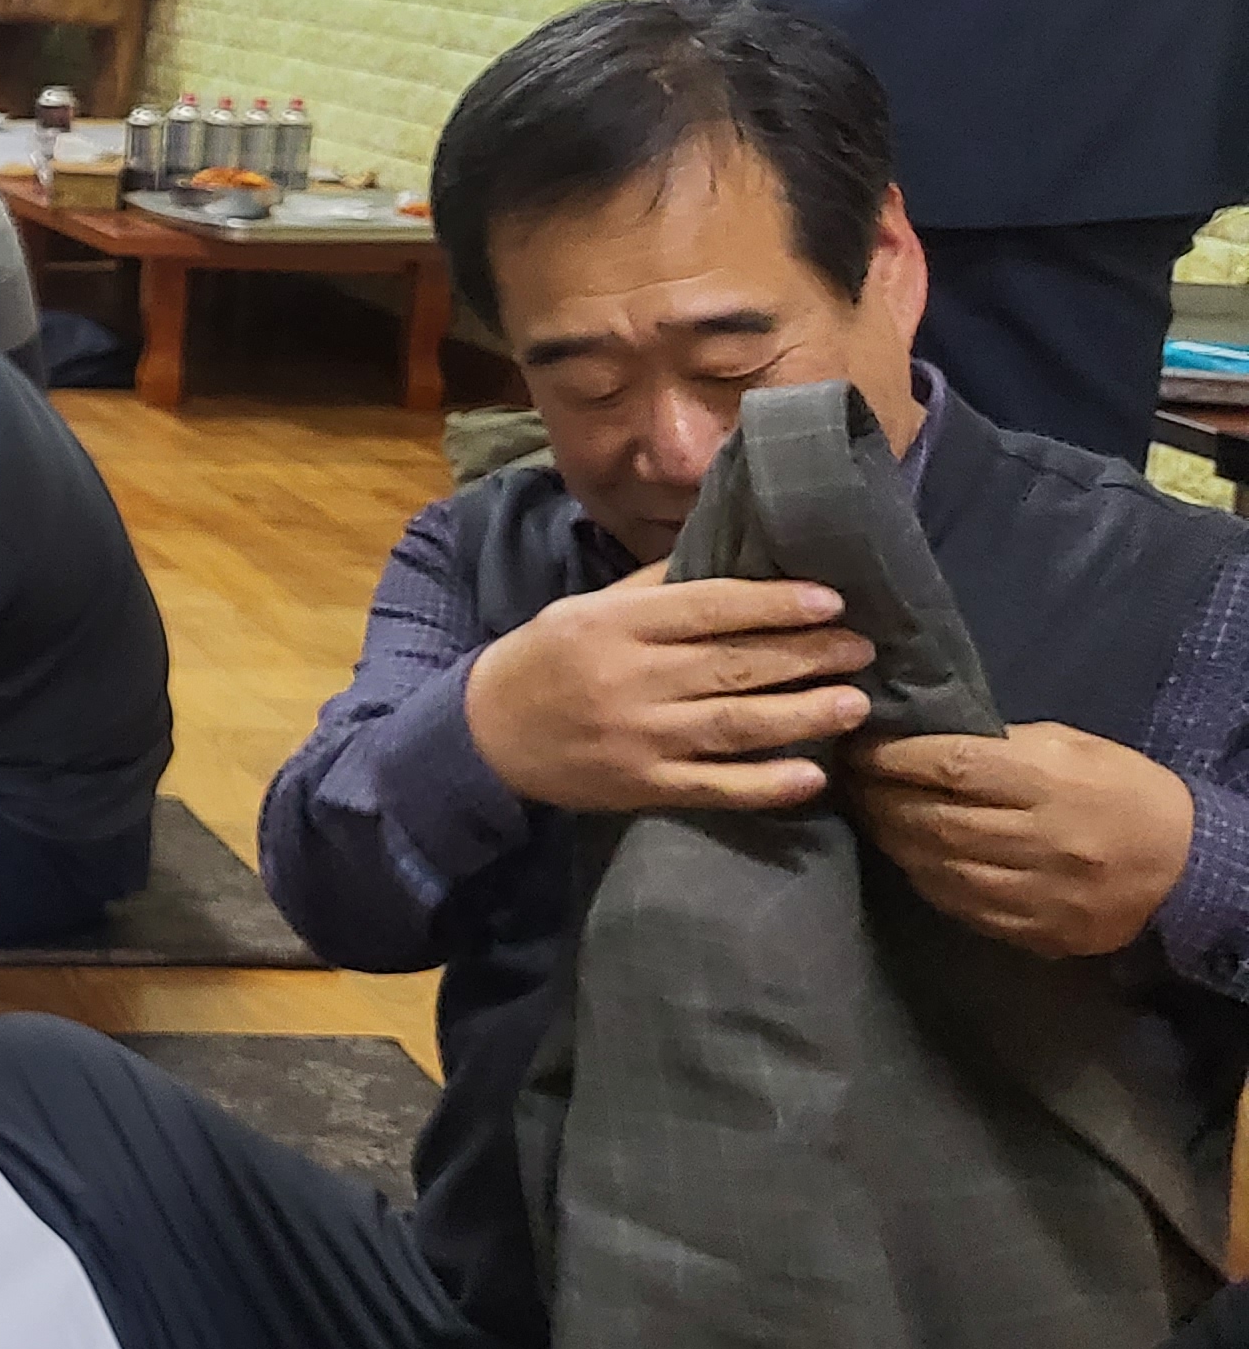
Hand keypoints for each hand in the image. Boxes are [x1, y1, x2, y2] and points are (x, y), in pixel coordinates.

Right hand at [459, 565, 872, 812]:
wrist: (486, 734)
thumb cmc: (548, 658)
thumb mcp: (588, 608)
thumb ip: (656, 589)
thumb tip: (736, 562)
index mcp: (616, 624)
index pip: (709, 608)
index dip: (774, 604)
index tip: (831, 600)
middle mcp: (630, 678)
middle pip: (734, 665)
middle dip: (807, 655)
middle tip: (862, 648)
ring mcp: (638, 737)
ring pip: (735, 724)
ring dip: (803, 714)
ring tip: (856, 704)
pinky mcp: (641, 786)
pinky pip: (715, 787)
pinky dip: (766, 784)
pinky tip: (813, 775)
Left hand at [849, 722, 1193, 958]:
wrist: (1188, 868)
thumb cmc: (1121, 791)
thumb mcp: (1069, 747)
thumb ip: (998, 746)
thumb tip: (921, 743)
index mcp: (1050, 781)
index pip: (951, 765)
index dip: (893, 758)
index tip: (859, 748)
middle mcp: (1042, 839)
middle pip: (934, 820)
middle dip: (879, 800)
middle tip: (850, 784)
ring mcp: (1040, 892)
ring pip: (938, 867)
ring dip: (893, 841)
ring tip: (871, 818)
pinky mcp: (1039, 931)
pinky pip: (961, 906)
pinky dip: (926, 879)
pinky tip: (911, 859)